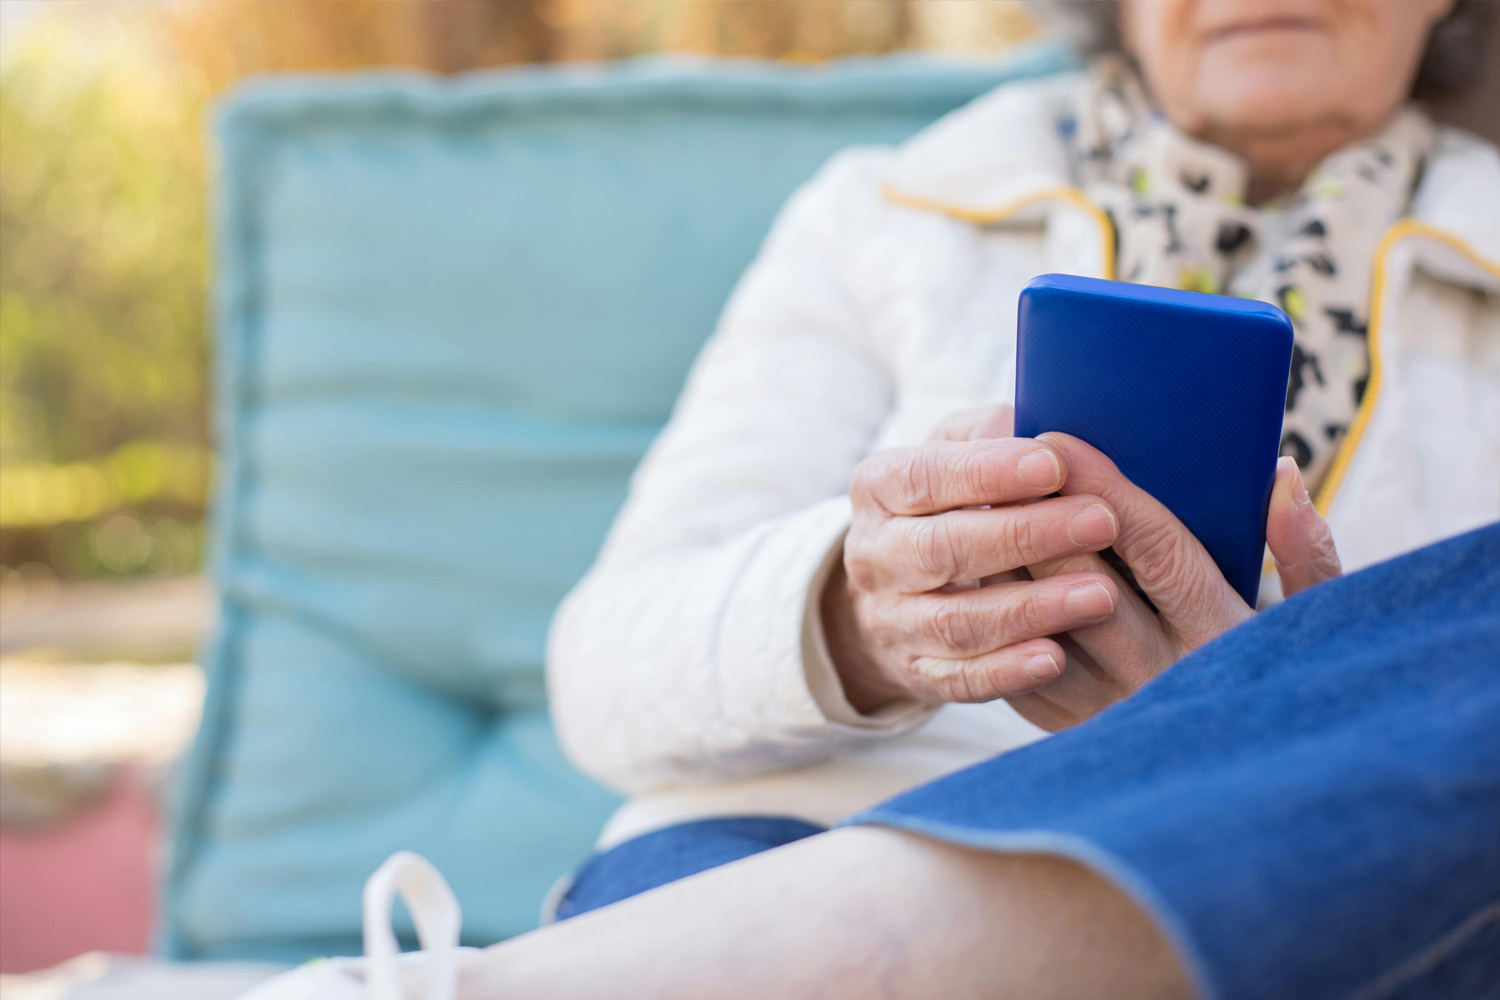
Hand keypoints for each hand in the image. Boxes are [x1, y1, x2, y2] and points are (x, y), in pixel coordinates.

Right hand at [822, 406, 1127, 712]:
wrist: (896, 590)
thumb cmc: (949, 503)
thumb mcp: (957, 453)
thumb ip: (991, 435)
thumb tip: (1040, 432)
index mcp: (878, 488)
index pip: (924, 478)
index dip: (986, 473)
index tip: (1054, 464)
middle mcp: (873, 556)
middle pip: (941, 549)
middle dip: (1025, 535)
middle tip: (1102, 522)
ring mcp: (889, 620)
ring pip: (954, 620)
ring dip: (1029, 609)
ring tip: (1100, 595)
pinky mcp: (914, 674)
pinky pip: (959, 679)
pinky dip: (1006, 671)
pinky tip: (1054, 659)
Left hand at [1008, 433, 1341, 729]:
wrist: (1242, 769)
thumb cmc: (1276, 671)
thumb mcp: (1313, 619)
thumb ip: (1305, 553)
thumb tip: (1282, 474)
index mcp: (1221, 637)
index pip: (1156, 549)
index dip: (1105, 489)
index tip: (1061, 439)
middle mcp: (1161, 678)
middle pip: (1081, 586)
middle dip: (1037, 518)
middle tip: (1001, 461)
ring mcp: (1107, 708)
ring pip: (1035, 623)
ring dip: (1005, 561)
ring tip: (979, 502)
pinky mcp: (1064, 725)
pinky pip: (1013, 658)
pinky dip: (997, 605)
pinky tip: (980, 559)